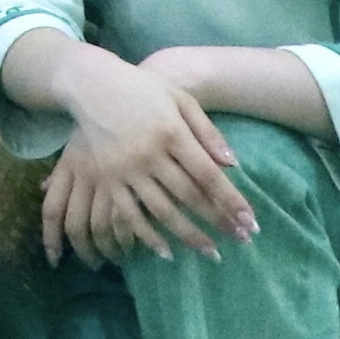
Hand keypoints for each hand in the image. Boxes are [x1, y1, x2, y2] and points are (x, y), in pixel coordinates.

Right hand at [36, 51, 254, 265]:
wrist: (90, 85)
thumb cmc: (141, 89)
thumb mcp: (179, 98)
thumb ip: (206, 130)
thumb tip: (232, 165)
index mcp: (171, 131)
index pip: (207, 174)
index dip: (230, 200)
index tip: (250, 222)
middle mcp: (149, 154)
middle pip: (189, 196)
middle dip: (218, 221)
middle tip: (241, 241)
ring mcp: (125, 169)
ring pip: (162, 211)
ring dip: (189, 236)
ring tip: (211, 253)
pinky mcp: (106, 180)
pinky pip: (129, 215)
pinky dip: (149, 237)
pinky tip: (167, 252)